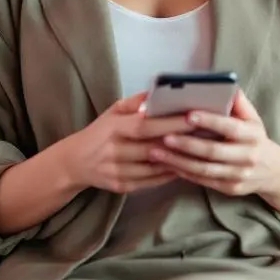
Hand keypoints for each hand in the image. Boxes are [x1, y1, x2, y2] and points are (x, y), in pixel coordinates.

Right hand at [59, 91, 195, 194]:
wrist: (74, 162)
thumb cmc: (100, 132)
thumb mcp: (112, 111)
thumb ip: (135, 102)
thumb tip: (158, 92)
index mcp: (114, 127)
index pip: (145, 126)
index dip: (169, 123)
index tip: (193, 118)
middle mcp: (114, 150)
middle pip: (153, 148)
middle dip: (180, 142)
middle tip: (205, 135)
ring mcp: (117, 171)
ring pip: (154, 168)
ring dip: (178, 161)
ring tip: (199, 152)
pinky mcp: (121, 186)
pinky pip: (150, 182)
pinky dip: (168, 175)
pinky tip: (183, 167)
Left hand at [148, 90, 279, 197]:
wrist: (274, 172)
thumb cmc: (255, 138)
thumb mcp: (253, 118)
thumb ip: (238, 102)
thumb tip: (224, 83)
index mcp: (252, 135)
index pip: (230, 127)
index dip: (209, 121)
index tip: (188, 115)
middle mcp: (247, 156)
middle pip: (213, 151)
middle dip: (186, 144)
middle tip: (163, 137)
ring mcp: (239, 175)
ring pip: (205, 169)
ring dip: (179, 161)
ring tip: (156, 153)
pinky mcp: (229, 188)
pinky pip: (203, 181)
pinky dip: (184, 173)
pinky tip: (167, 165)